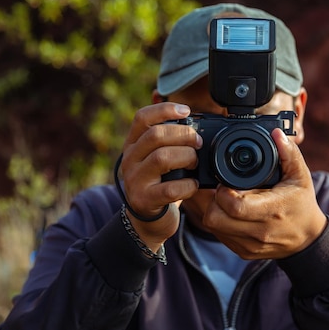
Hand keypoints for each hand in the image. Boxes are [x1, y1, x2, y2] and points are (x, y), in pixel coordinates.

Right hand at [120, 102, 201, 250]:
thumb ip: (170, 141)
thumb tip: (197, 123)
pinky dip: (188, 185)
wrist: (148, 220)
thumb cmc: (161, 183)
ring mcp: (135, 180)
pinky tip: (193, 184)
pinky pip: (170, 188)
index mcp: (133, 144)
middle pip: (155, 135)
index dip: (164, 109)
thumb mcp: (160, 158)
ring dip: (186, 157)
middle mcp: (130, 159)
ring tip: (195, 163)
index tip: (186, 110)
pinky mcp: (144, 200)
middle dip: (183, 135)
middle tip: (198, 142)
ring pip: (161, 158)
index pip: (142, 118)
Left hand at [202, 128, 327, 258]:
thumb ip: (289, 153)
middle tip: (224, 190)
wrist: (307, 238)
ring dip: (214, 210)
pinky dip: (220, 222)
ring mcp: (249, 245)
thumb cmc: (302, 204)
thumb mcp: (301, 176)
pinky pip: (219, 235)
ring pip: (213, 227)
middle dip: (213, 200)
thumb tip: (276, 133)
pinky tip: (231, 212)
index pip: (234, 206)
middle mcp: (259, 232)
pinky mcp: (243, 252)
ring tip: (228, 199)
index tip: (227, 182)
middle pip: (215, 218)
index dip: (223, 191)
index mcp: (272, 211)